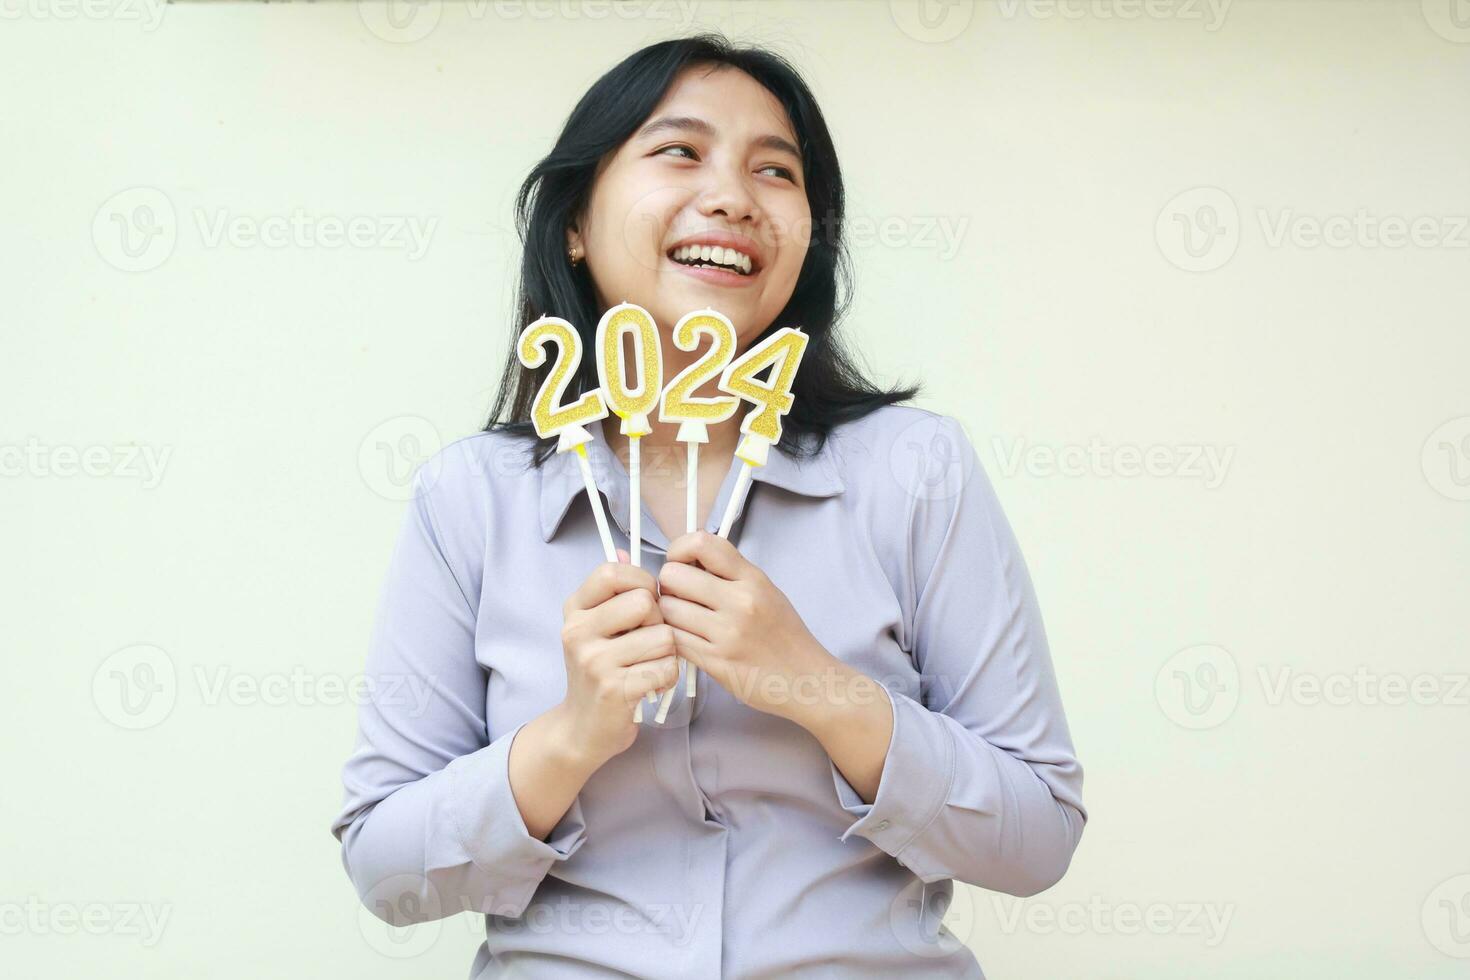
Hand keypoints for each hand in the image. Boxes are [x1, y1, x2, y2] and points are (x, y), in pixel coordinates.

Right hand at [556, 548, 679, 766]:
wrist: (583, 728)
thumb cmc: (600, 670)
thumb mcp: (596, 626)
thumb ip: (612, 591)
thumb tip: (625, 551)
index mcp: (574, 609)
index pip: (613, 572)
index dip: (642, 581)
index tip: (646, 601)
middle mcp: (578, 632)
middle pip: (645, 602)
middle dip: (659, 620)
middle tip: (649, 640)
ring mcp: (594, 662)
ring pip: (663, 636)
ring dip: (668, 653)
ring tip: (651, 664)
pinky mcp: (615, 689)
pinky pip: (666, 668)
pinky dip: (668, 677)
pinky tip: (653, 683)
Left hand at [655, 530, 837, 724]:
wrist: (807, 680)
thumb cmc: (784, 636)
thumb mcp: (766, 591)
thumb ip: (730, 574)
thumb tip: (688, 559)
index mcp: (752, 579)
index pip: (702, 543)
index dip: (679, 549)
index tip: (680, 561)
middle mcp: (740, 602)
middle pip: (674, 575)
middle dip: (668, 584)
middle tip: (679, 596)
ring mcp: (727, 634)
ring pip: (668, 609)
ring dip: (668, 614)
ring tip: (684, 620)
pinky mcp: (716, 663)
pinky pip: (675, 640)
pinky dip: (674, 638)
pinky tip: (687, 640)